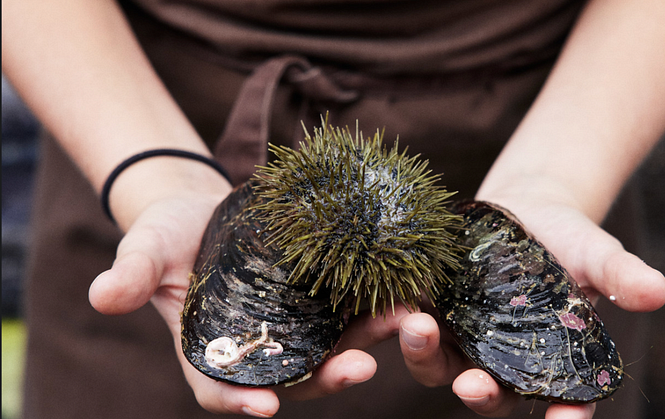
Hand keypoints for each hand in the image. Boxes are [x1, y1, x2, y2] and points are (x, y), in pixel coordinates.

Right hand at [86, 169, 404, 416]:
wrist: (204, 209)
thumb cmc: (167, 235)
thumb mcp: (145, 250)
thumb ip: (131, 275)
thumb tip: (101, 296)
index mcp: (211, 352)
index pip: (222, 390)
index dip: (240, 402)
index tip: (264, 408)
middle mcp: (261, 347)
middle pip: (296, 375)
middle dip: (329, 376)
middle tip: (361, 368)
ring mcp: (295, 323)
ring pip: (336, 343)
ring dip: (371, 339)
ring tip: (404, 321)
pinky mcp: (321, 296)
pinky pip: (352, 306)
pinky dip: (378, 303)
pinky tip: (408, 289)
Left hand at [397, 179, 664, 417]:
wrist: (524, 211)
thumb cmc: (568, 239)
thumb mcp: (596, 253)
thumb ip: (620, 274)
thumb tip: (657, 291)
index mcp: (551, 361)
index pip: (565, 401)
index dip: (566, 415)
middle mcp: (503, 361)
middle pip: (489, 394)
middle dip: (480, 394)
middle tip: (472, 384)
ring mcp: (463, 339)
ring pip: (440, 365)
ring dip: (426, 355)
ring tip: (421, 326)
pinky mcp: (433, 310)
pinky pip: (410, 326)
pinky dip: (398, 322)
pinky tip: (394, 305)